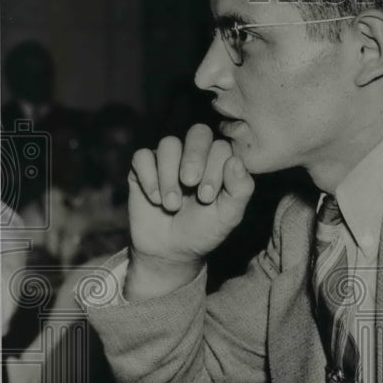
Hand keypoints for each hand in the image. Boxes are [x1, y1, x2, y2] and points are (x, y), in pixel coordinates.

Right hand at [128, 123, 254, 264]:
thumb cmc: (203, 231)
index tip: (206, 197)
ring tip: (171, 204)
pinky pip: (142, 156)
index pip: (221, 147)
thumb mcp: (228, 216)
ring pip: (169, 144)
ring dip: (169, 175)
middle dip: (194, 158)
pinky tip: (155, 199)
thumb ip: (240, 190)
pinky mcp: (143, 167)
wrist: (170, 250)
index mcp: (219, 163)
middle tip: (190, 183)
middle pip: (198, 133)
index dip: (214, 167)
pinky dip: (149, 178)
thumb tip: (235, 161)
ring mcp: (168, 159)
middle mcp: (195, 155)